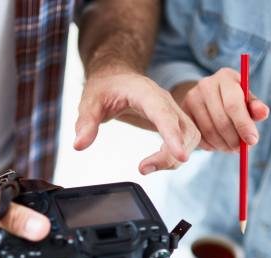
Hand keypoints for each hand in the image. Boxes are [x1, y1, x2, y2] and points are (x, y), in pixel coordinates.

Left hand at [74, 70, 200, 173]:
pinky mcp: (174, 121)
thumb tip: (78, 145)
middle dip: (170, 155)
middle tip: (143, 169)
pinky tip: (157, 162)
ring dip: (174, 158)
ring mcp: (172, 110)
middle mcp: (165, 100)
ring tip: (147, 167)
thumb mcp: (89, 102)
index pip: (164, 114)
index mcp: (146, 93)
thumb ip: (85, 123)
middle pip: (184, 130)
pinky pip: (188, 140)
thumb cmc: (105, 87)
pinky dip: (176, 155)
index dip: (173, 136)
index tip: (180, 157)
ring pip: (191, 137)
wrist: (116, 76)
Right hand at [175, 68, 268, 151]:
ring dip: (223, 145)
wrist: (207, 96)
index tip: (252, 141)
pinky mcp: (183, 113)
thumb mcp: (246, 99)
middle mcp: (205, 85)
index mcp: (225, 77)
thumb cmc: (233, 98)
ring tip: (231, 147)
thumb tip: (263, 113)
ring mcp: (191, 98)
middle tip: (241, 149)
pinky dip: (210, 145)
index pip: (234, 105)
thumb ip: (255, 107)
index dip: (243, 125)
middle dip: (234, 139)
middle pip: (221, 121)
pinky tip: (217, 143)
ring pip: (209, 131)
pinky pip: (198, 136)